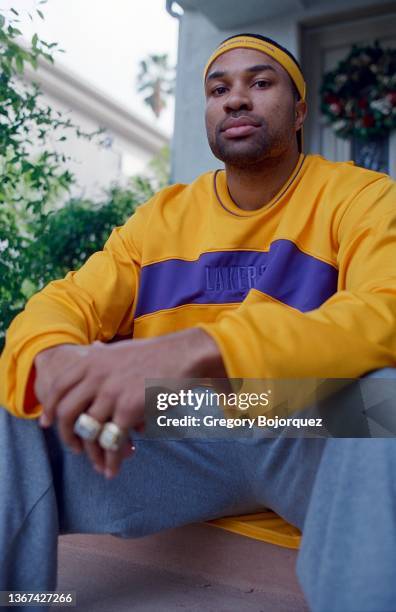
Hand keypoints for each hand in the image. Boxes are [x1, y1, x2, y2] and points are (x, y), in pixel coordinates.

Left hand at [35, 329, 224, 478]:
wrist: (185, 355)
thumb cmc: (158, 353)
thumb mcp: (123, 348)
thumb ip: (103, 353)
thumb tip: (91, 349)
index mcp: (92, 360)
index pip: (59, 387)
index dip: (50, 408)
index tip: (48, 424)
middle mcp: (96, 376)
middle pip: (67, 413)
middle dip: (67, 436)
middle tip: (74, 449)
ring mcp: (111, 393)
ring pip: (90, 432)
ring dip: (92, 454)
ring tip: (98, 466)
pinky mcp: (129, 409)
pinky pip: (112, 441)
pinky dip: (111, 460)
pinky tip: (113, 470)